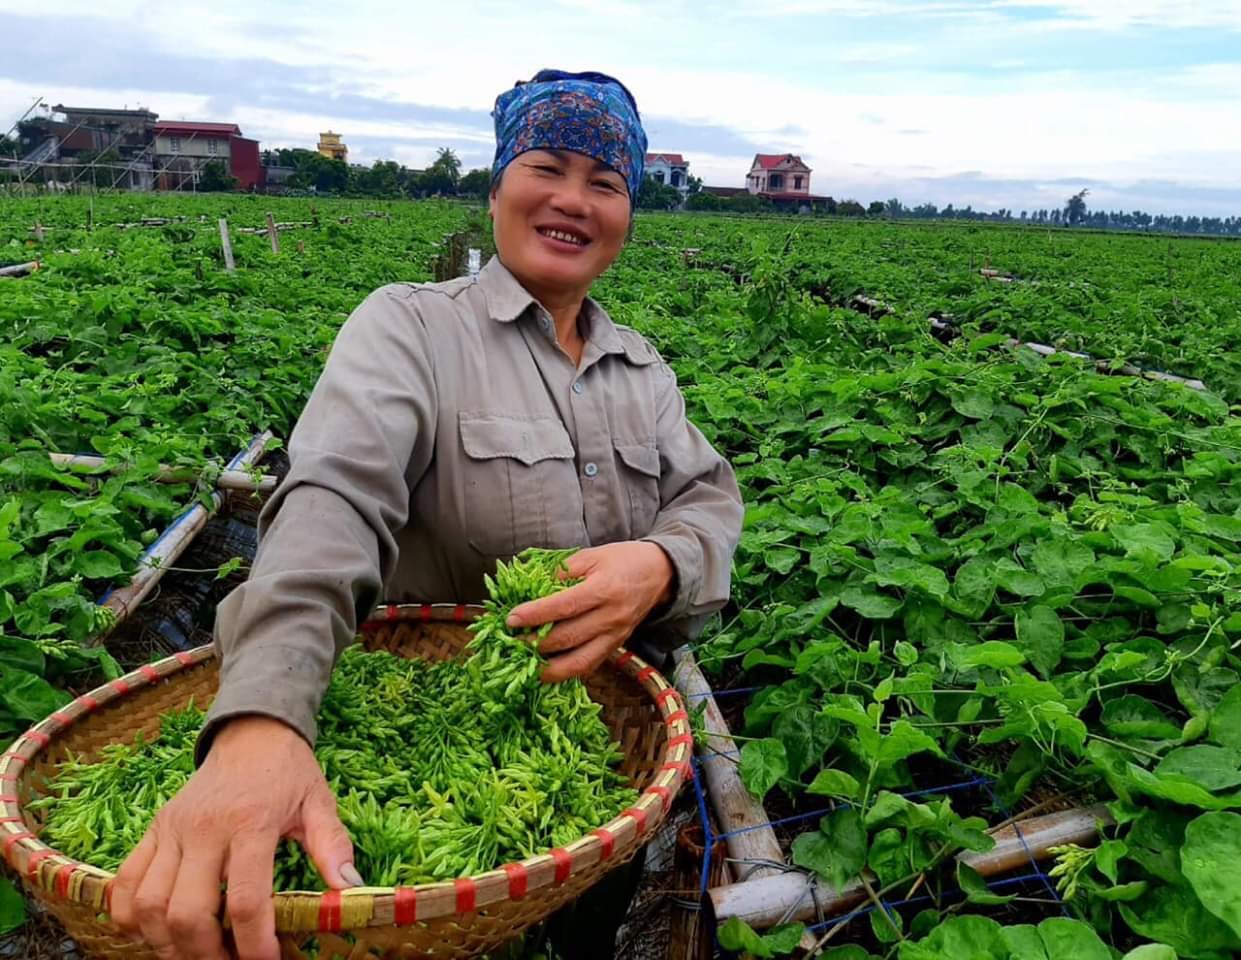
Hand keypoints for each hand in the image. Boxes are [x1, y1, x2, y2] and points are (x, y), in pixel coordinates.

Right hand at [111, 715, 360, 959]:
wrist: (251, 733)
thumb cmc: (288, 772)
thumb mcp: (319, 802)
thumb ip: (332, 845)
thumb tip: (350, 888)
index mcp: (251, 823)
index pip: (246, 899)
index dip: (255, 943)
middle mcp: (203, 828)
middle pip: (187, 911)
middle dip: (204, 953)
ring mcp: (171, 830)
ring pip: (148, 904)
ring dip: (166, 944)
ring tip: (194, 955)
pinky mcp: (152, 831)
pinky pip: (124, 883)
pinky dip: (129, 918)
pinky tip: (155, 934)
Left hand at [506, 541, 674, 681]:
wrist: (659, 573)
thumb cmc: (621, 560)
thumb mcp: (591, 556)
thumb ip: (561, 573)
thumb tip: (530, 591)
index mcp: (604, 589)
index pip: (564, 607)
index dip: (535, 615)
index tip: (511, 619)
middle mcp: (611, 617)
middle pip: (568, 637)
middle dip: (535, 642)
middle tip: (510, 641)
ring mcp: (615, 636)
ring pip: (578, 661)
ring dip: (547, 666)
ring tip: (524, 662)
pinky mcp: (615, 647)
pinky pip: (588, 666)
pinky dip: (565, 672)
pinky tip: (546, 670)